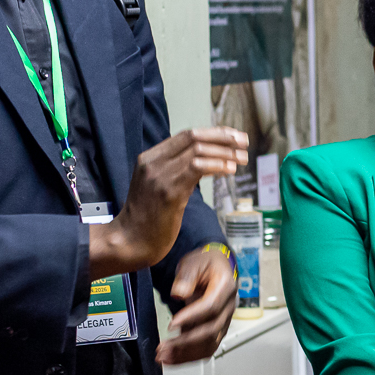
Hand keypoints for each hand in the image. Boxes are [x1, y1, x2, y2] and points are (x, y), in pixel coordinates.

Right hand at [91, 128, 247, 276]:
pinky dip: (217, 165)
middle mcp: (153, 162)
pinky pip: (197, 169)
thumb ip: (176, 170)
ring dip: (225, 152)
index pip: (186, 135)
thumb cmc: (148, 217)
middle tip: (244, 141)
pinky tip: (230, 170)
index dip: (213, 133)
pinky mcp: (170, 192)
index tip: (233, 135)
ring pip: (198, 151)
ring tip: (242, 158)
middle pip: (194, 137)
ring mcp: (160, 176)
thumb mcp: (158, 185)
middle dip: (223, 137)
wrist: (130, 241)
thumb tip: (208, 160)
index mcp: (149, 158)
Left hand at [156, 246, 236, 365]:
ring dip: (186, 354)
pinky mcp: (216, 331)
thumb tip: (178, 294)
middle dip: (186, 342)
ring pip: (210, 344)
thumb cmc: (205, 264)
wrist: (215, 268)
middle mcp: (228, 308)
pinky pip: (206, 349)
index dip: (192, 317)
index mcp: (226, 287)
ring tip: (163, 357)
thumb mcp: (194, 262)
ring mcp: (224, 322)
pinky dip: (189, 357)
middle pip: (211, 330)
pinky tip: (171, 360)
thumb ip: (186, 276)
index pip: (211, 307)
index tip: (172, 324)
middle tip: (163, 347)